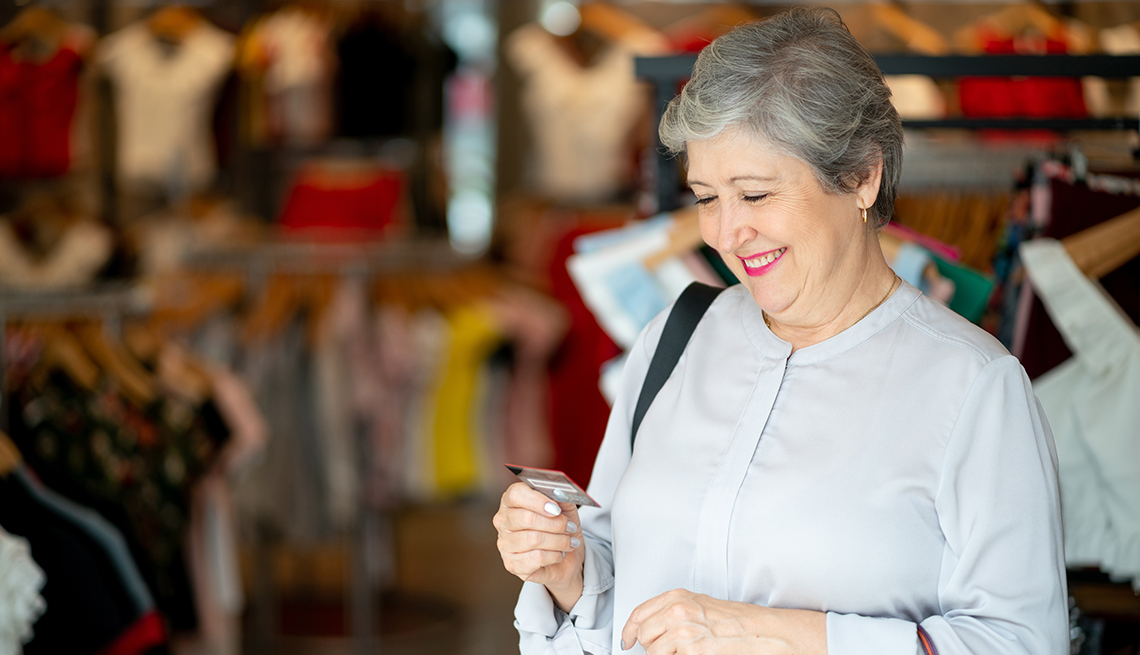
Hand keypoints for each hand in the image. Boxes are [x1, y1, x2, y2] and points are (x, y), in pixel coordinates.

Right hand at [493, 482, 584, 610]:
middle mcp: (503, 521)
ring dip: (558, 541)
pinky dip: (554, 555)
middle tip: (570, 527)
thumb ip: (560, 496)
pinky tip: (559, 554)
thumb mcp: (565, 508)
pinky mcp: (511, 564)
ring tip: (569, 542)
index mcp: (512, 501)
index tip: (556, 508)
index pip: (516, 494)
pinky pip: (536, 558)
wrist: (565, 560)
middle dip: (555, 523)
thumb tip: (559, 491)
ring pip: (533, 539)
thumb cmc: (560, 529)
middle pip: (526, 518)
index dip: (537, 500)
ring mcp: (504, 544)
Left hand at [621, 589, 826, 654]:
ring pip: (653, 652)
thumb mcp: (700, 606)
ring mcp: (684, 631)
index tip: (627, 642)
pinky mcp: (693, 650)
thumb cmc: (736, 620)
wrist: (763, 632)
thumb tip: (649, 628)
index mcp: (678, 597)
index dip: (629, 631)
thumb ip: (673, 612)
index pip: (639, 614)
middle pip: (643, 635)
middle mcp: (678, 610)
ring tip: (684, 653)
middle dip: (650, 646)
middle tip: (667, 650)